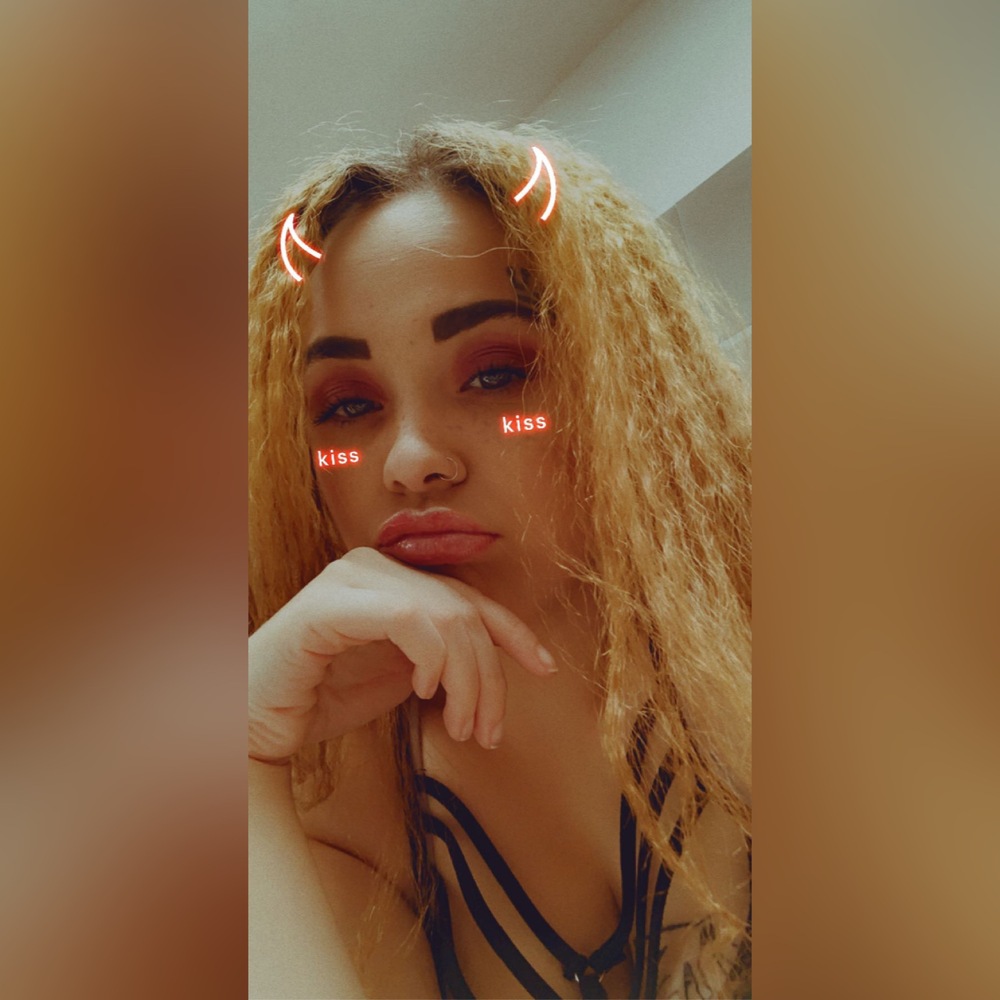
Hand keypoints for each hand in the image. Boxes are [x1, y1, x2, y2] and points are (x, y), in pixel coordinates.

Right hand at [249, 547, 555, 760]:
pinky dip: (431, 658)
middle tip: (486, 731)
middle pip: (465, 610)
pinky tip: (424, 693)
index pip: (470, 597)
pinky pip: (408, 618)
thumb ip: (443, 656)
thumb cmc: (323, 696)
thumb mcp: (402, 674)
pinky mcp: (329, 603)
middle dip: (489, 677)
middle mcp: (374, 566)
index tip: (545, 668)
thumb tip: (496, 663)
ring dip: (466, 679)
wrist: (253, 722)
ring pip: (445, 615)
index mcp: (393, 578)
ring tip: (461, 726)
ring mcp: (350, 578)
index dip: (514, 632)